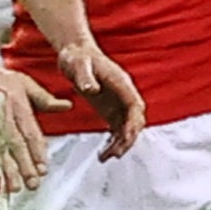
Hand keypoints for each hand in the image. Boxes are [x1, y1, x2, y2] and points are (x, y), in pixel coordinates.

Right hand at [0, 67, 71, 191]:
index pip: (30, 133)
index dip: (37, 152)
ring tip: (14, 187)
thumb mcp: (24, 83)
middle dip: (25, 166)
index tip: (43, 169)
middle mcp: (4, 116)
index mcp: (18, 106)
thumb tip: (67, 106)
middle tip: (32, 184)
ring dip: (7, 171)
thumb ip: (45, 99)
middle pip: (16, 145)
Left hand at [56, 42, 145, 160]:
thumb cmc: (78, 57)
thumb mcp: (78, 65)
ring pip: (128, 127)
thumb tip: (92, 90)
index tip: (126, 137)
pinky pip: (118, 128)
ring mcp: (118, 102)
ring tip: (105, 157)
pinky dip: (114, 141)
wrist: (75, 53)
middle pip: (135, 119)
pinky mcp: (110, 108)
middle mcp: (124, 94)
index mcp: (121, 83)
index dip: (133, 122)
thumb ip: (85, 77)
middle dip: (128, 138)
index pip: (135, 106)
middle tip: (114, 154)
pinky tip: (104, 152)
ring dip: (121, 143)